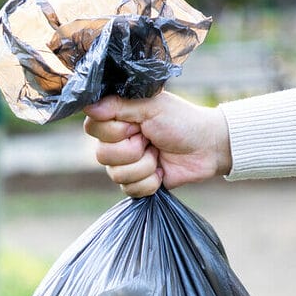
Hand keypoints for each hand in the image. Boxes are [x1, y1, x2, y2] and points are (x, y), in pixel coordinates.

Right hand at [83, 92, 231, 196]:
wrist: (207, 148)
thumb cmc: (182, 121)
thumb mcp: (152, 107)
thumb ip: (119, 105)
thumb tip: (89, 106)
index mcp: (116, 119)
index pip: (92, 128)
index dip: (115, 131)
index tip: (137, 125)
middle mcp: (115, 142)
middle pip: (102, 155)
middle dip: (133, 150)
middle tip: (151, 140)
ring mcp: (124, 164)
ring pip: (116, 174)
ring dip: (145, 166)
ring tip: (158, 154)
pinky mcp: (135, 183)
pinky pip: (129, 190)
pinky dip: (150, 182)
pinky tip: (161, 171)